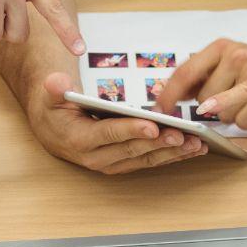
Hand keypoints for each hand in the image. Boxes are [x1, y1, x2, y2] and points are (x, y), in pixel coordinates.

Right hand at [27, 72, 204, 174]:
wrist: (52, 132)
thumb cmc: (55, 111)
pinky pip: (150, 161)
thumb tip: (56, 81)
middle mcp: (97, 158)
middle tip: (184, 134)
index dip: (131, 130)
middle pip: (134, 149)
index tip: (152, 125)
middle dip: (160, 142)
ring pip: (146, 159)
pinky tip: (192, 149)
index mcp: (80, 140)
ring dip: (172, 153)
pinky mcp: (124, 165)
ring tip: (196, 143)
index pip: (110, 134)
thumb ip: (54, 88)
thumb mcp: (50, 96)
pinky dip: (172, 156)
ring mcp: (112, 164)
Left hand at [153, 38, 246, 119]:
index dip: (169, 95)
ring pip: (225, 116)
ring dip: (232, 115)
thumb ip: (196, 75)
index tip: (158, 110)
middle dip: (213, 105)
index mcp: (221, 47)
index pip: (185, 73)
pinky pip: (245, 123)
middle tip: (230, 94)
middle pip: (205, 100)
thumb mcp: (224, 60)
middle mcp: (237, 56)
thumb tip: (160, 94)